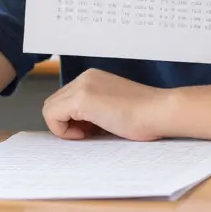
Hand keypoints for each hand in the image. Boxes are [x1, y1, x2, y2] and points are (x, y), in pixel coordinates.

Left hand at [43, 68, 170, 140]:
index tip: (93, 128)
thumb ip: (93, 110)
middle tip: (91, 133)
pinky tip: (87, 133)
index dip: (73, 120)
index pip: (64, 100)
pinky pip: (52, 116)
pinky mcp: (81, 99)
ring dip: (65, 126)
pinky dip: (63, 130)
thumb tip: (74, 125)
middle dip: (67, 122)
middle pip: (54, 104)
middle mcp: (85, 77)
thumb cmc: (146, 115)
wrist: (160, 111)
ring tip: (91, 133)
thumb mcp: (113, 106)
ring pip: (50, 110)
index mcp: (94, 78)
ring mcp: (83, 86)